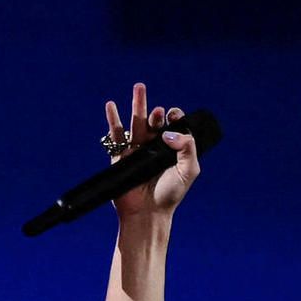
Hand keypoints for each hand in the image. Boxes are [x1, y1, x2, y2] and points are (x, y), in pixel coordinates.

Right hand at [104, 82, 200, 221]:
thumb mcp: (189, 170)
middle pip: (155, 121)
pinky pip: (116, 135)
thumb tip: (167, 132)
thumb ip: (187, 147)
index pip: (174, 125)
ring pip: (136, 123)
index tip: (173, 115)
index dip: (175, 117)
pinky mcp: (120, 156)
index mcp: (172, 149)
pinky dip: (113, 120)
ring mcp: (137, 150)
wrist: (148, 213)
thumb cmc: (170, 194)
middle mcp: (155, 147)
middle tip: (158, 106)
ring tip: (139, 87)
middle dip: (156, 110)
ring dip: (138, 106)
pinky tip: (111, 105)